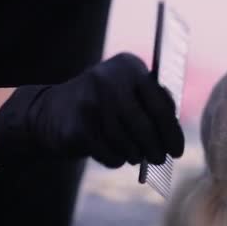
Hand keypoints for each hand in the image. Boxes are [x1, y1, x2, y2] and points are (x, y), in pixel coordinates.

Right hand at [0, 53, 183, 167]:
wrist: (48, 112)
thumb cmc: (103, 105)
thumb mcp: (127, 91)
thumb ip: (152, 104)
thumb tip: (175, 138)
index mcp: (129, 66)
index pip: (161, 103)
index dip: (172, 131)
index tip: (178, 150)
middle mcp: (109, 79)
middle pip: (146, 125)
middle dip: (158, 148)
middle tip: (162, 159)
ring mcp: (91, 102)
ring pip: (128, 142)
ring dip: (137, 155)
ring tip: (138, 156)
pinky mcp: (77, 127)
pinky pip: (110, 153)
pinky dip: (117, 159)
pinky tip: (118, 156)